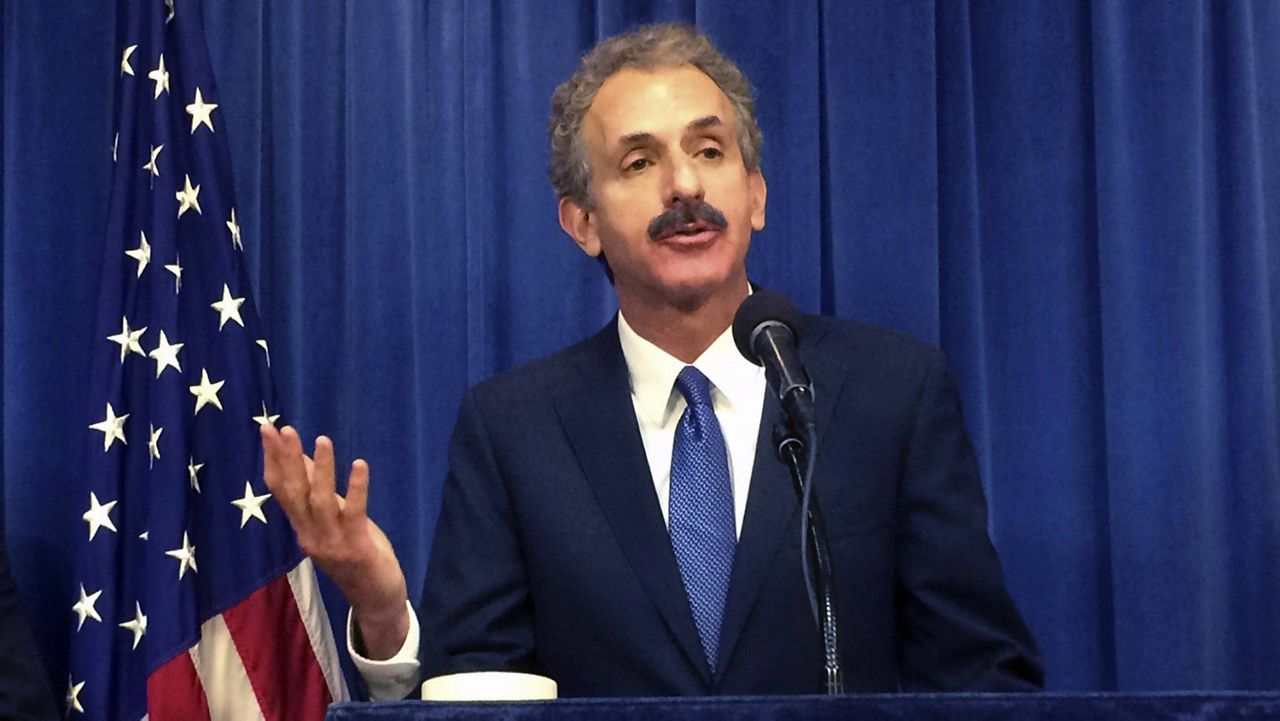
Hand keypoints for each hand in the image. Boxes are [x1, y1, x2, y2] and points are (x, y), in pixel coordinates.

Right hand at [261, 425, 409, 658]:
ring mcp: (332, 543)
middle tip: (281, 428)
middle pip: (293, 493)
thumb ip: (318, 494)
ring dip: (321, 470)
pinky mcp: (356, 548)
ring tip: (322, 439)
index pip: (281, 489)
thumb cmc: (355, 555)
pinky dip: (356, 488)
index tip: (267, 430)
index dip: (273, 459)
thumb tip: (305, 459)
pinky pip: (354, 513)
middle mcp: (310, 534)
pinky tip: (359, 464)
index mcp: (302, 527)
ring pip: (320, 501)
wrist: (375, 600)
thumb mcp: (334, 522)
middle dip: (287, 459)